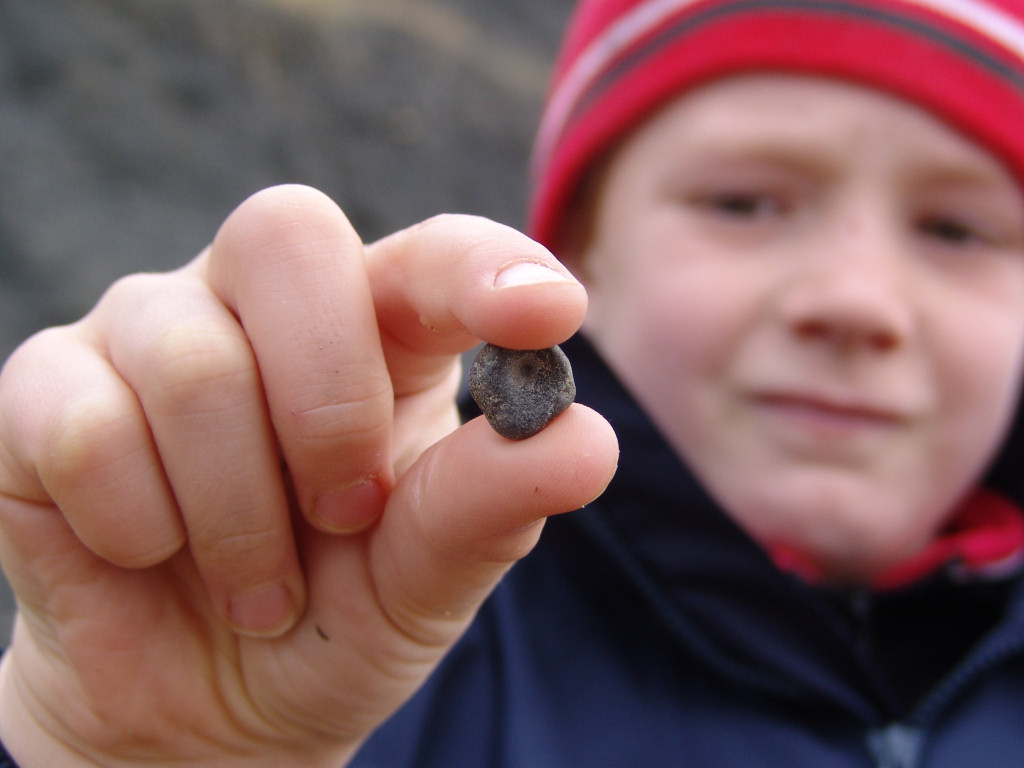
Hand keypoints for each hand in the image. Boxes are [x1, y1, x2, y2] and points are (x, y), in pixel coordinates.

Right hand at [0, 185, 617, 766]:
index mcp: (378, 331)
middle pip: (289, 238)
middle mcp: (262, 305)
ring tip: (259, 588)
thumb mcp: (428, 577)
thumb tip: (587, 442)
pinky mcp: (47, 391)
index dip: (485, 268)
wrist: (206, 708)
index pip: (432, 256)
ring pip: (191, 361)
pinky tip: (154, 556)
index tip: (550, 311)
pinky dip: (140, 526)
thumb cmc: (336, 620)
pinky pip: (89, 428)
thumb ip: (492, 505)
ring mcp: (148, 333)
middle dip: (328, 400)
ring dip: (240, 513)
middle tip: (345, 514)